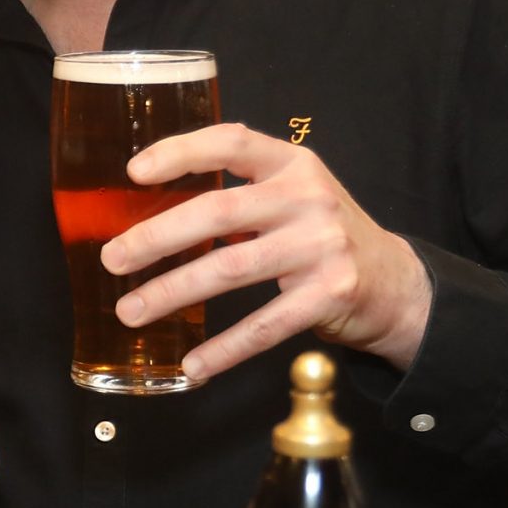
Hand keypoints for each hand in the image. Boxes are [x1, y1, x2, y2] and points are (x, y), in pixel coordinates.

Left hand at [100, 123, 431, 382]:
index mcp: (292, 164)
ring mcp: (321, 247)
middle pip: (219, 212)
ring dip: (173, 293)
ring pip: (230, 270)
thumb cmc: (319, 235)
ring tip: (130, 310)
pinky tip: (192, 364)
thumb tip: (146, 213)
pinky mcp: (330, 295)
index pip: (232, 142)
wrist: (394, 282)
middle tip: (113, 258)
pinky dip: (224, 348)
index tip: (133, 172)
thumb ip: (238, 193)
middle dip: (157, 237)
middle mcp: (309, 198)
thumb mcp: (291, 196)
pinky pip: (265, 326)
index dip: (181, 151)